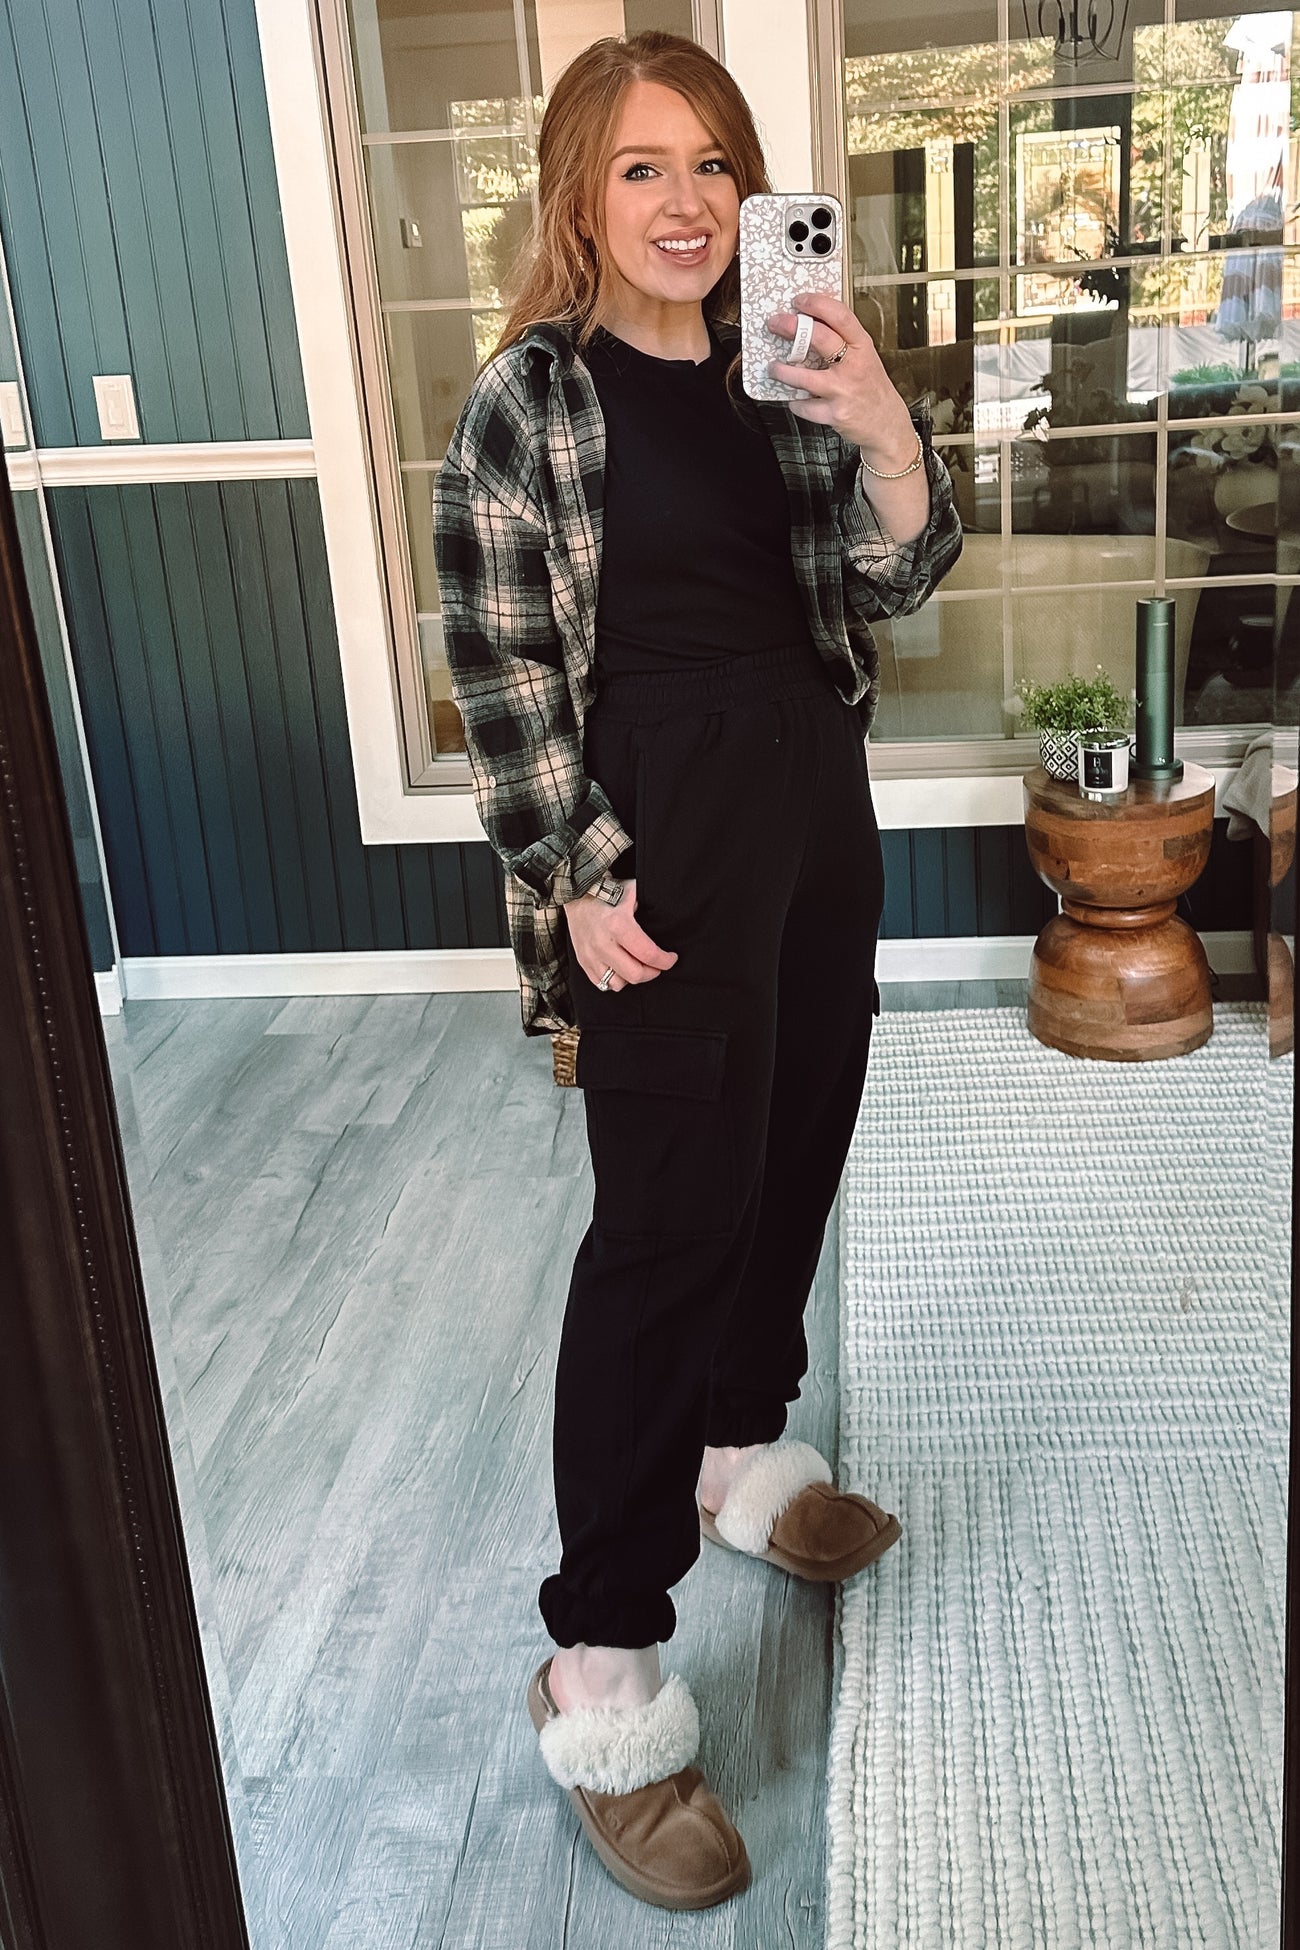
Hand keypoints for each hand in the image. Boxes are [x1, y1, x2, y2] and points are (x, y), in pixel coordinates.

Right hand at [562, 878, 678, 992]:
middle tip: (657, 965)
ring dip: (631, 978)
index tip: (671, 958)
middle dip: (652, 972)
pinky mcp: (583, 961)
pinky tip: (621, 969)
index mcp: (618, 925)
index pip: (648, 954)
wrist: (578, 894)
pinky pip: (601, 983)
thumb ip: (650, 906)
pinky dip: (614, 980)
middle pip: (635, 974)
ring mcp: (591, 955)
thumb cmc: (609, 892)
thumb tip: (668, 917)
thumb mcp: (633, 892)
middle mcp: (603, 944)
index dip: (665, 960)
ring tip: (637, 966)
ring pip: (618, 983)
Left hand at [766, 291, 916, 468]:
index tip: (800, 301)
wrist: (886, 424)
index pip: (840, 316)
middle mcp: (854, 366)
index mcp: (863, 347)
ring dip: (783, 371)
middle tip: (776, 324)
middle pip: (820, 338)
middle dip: (791, 327)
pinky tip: (796, 399)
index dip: (817, 304)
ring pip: (804, 377)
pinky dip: (796, 402)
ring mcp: (843, 391)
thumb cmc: (871, 388)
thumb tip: (812, 323)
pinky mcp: (834, 414)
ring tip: (774, 368)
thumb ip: (844, 342)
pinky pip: (804, 406)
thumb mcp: (865, 358)